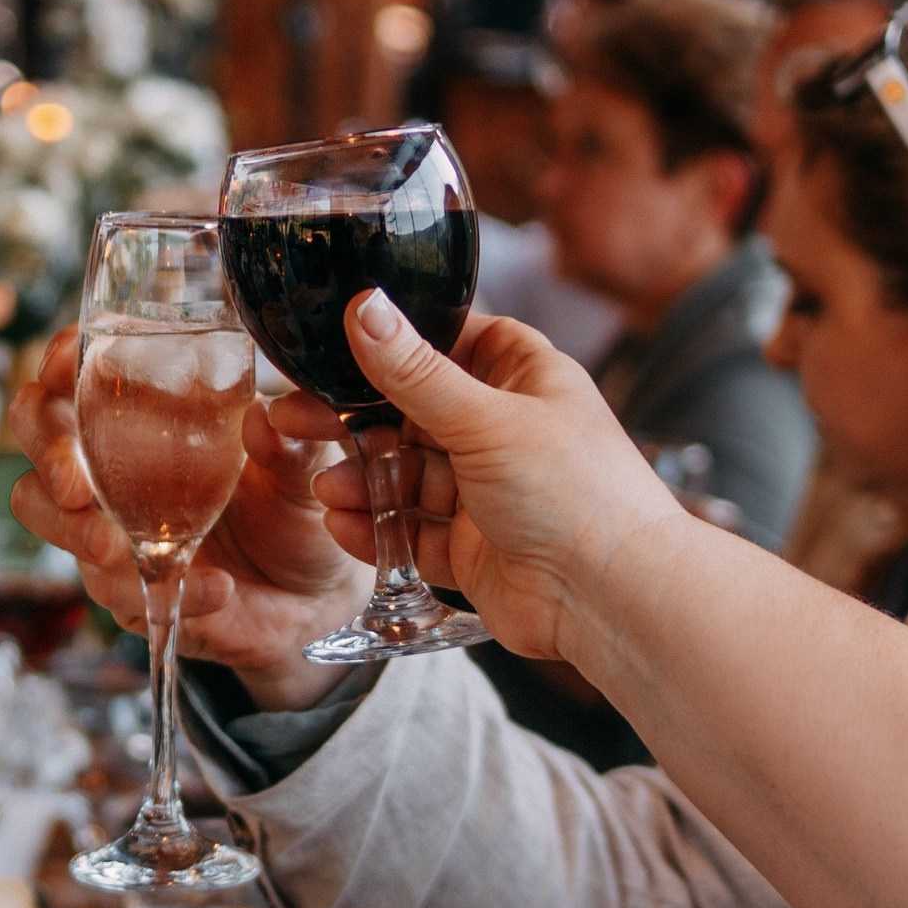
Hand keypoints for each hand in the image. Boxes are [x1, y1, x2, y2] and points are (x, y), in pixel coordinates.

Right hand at [7, 324, 369, 710]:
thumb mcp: (305, 469)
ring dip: (70, 528)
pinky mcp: (120, 584)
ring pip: (41, 510)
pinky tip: (214, 588)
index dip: (62, 358)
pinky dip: (150, 583)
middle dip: (47, 449)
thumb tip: (264, 420)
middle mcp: (109, 460)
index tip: (70, 361)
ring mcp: (105, 522)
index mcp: (145, 411)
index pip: (80, 367)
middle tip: (76, 479)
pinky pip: (109, 586)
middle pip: (35, 429)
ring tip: (114, 545)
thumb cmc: (295, 512)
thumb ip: (291, 443)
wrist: (309, 599)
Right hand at [288, 294, 683, 661]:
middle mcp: (507, 431)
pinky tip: (343, 525)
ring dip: (364, 480)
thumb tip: (368, 309)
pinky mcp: (472, 547)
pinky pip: (412, 532)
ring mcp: (488, 492)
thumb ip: (416, 372)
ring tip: (327, 489)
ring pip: (407, 475)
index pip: (454, 341)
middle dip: (357, 421)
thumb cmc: (577, 494)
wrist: (609, 597)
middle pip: (414, 413)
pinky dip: (377, 529)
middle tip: (298, 421)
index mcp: (526, 379)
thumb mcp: (486, 419)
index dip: (400, 344)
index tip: (340, 347)